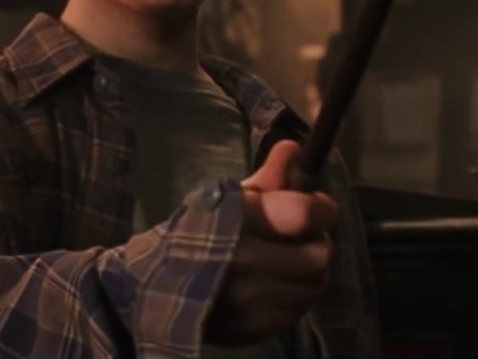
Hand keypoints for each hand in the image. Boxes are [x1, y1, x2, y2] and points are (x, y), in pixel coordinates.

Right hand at [206, 140, 337, 346]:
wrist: (155, 285)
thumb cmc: (197, 233)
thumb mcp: (228, 198)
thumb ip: (267, 178)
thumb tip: (294, 148)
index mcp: (238, 222)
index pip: (305, 214)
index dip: (322, 210)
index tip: (319, 210)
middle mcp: (247, 264)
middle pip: (319, 255)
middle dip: (315, 245)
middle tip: (300, 241)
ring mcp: (251, 303)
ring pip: (313, 286)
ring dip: (308, 274)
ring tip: (288, 265)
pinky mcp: (253, 329)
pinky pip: (297, 312)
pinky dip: (293, 298)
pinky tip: (275, 288)